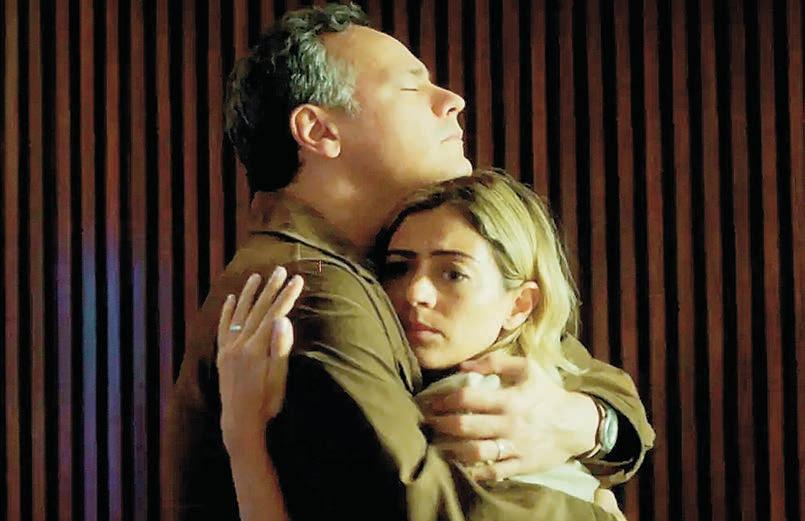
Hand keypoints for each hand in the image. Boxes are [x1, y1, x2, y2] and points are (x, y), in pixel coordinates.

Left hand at [216, 267, 303, 450]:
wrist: (240, 424)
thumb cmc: (266, 404)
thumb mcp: (278, 379)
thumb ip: (280, 348)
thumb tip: (283, 319)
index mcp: (256, 349)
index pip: (274, 314)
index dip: (287, 295)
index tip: (297, 279)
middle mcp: (239, 344)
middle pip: (257, 309)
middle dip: (271, 288)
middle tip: (281, 270)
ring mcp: (229, 349)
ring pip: (239, 314)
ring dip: (248, 293)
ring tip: (257, 277)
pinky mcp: (222, 355)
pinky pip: (223, 327)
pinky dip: (227, 312)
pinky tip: (229, 299)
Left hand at [423, 351, 598, 480]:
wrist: (577, 424)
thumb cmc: (548, 393)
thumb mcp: (527, 368)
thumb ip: (496, 362)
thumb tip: (465, 364)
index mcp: (509, 399)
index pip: (469, 398)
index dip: (445, 399)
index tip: (431, 401)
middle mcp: (510, 424)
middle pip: (467, 426)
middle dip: (441, 425)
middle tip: (427, 423)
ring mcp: (515, 446)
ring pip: (476, 451)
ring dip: (452, 449)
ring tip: (436, 445)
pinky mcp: (521, 465)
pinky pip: (493, 472)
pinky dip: (474, 471)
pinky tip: (459, 466)